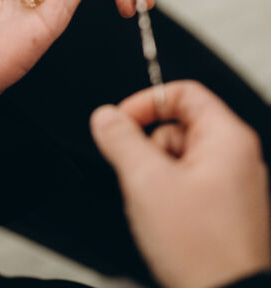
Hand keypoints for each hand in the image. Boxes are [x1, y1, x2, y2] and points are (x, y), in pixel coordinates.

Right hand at [90, 81, 270, 287]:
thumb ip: (121, 140)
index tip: (121, 120)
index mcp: (227, 138)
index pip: (183, 92)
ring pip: (178, 158)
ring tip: (156, 208)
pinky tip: (164, 222)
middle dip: (148, 149)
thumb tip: (106, 117)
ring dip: (156, 177)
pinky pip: (187, 185)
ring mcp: (232, 185)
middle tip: (139, 175)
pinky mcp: (224, 209)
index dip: (146, 101)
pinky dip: (168, 197)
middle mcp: (236, 157)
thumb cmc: (203, 249)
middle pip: (177, 127)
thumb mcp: (147, 183)